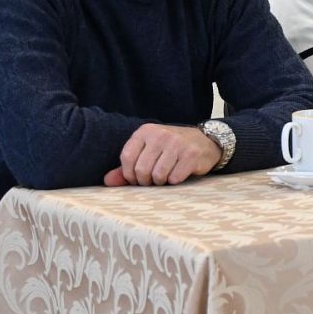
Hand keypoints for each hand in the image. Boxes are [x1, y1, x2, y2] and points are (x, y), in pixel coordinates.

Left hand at [103, 123, 221, 186]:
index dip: (129, 174)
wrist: (205, 142)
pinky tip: (178, 174)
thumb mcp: (148, 152)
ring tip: (165, 176)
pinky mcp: (191, 154)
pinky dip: (174, 181)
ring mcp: (177, 143)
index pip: (127, 157)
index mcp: (146, 131)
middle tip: (153, 180)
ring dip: (161, 182)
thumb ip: (126, 167)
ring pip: (158, 175)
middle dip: (146, 181)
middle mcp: (161, 134)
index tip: (136, 178)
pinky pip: (174, 178)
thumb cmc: (171, 149)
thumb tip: (107, 181)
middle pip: (142, 169)